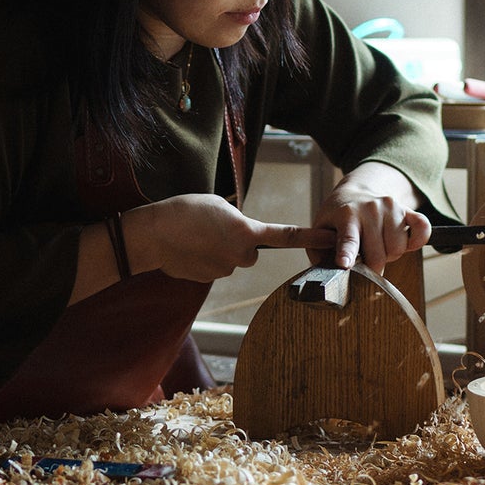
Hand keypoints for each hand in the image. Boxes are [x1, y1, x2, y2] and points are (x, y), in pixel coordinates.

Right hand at [127, 194, 335, 282]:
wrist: (152, 235)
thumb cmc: (183, 211)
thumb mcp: (217, 205)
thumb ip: (237, 221)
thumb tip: (241, 236)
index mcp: (246, 232)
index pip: (285, 237)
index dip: (310, 238)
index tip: (331, 239)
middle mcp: (240, 255)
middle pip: (251, 251)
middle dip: (239, 242)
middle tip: (213, 228)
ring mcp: (224, 270)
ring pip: (231, 259)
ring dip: (219, 250)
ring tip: (195, 236)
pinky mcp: (209, 279)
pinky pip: (215, 267)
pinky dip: (205, 259)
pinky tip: (188, 249)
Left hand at [312, 161, 430, 271]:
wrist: (356, 192)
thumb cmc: (337, 218)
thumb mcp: (321, 230)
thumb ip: (319, 251)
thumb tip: (324, 271)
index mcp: (346, 215)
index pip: (348, 238)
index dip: (347, 253)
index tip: (344, 264)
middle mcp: (370, 209)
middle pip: (378, 255)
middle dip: (372, 266)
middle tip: (364, 257)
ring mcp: (391, 207)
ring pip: (399, 249)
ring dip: (390, 255)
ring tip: (378, 245)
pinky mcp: (408, 209)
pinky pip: (422, 230)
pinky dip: (416, 241)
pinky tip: (403, 241)